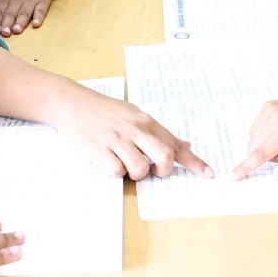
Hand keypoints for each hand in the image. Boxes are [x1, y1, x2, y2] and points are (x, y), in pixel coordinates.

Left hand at [0, 0, 53, 35]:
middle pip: (11, 13)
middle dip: (7, 23)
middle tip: (5, 33)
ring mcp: (30, 0)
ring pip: (24, 12)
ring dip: (20, 22)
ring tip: (17, 30)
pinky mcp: (43, 2)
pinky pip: (40, 11)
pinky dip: (38, 17)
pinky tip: (36, 24)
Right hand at [53, 88, 214, 180]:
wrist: (70, 102)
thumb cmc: (103, 110)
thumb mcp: (133, 114)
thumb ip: (156, 132)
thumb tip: (183, 144)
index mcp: (145, 121)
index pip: (175, 144)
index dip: (194, 162)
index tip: (207, 174)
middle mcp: (135, 129)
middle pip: (164, 157)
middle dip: (163, 171)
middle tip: (154, 172)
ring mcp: (116, 139)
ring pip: (140, 168)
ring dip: (137, 174)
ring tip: (126, 165)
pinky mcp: (98, 149)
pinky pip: (116, 171)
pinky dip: (116, 173)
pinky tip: (110, 162)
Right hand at [233, 85, 277, 179]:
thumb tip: (277, 176)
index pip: (260, 154)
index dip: (245, 167)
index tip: (232, 177)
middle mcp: (275, 119)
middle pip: (255, 148)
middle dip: (267, 155)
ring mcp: (270, 110)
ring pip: (253, 139)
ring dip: (266, 145)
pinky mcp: (267, 106)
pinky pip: (256, 129)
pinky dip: (265, 135)